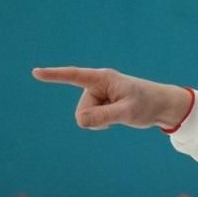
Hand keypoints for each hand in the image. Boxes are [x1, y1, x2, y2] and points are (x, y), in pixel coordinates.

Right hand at [31, 66, 191, 129]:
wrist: (161, 107)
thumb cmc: (147, 104)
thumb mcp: (127, 112)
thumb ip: (104, 116)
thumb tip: (80, 121)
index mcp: (103, 78)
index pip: (74, 76)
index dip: (55, 75)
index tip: (36, 72)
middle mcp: (97, 85)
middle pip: (83, 109)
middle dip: (96, 117)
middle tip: (120, 112)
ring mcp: (98, 95)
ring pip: (85, 117)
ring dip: (100, 121)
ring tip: (120, 113)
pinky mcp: (100, 104)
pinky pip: (91, 119)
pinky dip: (101, 123)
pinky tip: (116, 117)